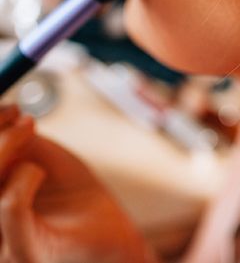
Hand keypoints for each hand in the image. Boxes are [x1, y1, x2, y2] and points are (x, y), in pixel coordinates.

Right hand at [0, 105, 155, 262]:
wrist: (111, 237)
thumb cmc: (74, 200)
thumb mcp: (39, 161)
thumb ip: (16, 144)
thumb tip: (6, 115)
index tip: (9, 108)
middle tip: (20, 117)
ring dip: (3, 150)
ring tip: (28, 132)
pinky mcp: (21, 253)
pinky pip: (8, 207)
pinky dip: (23, 179)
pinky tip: (38, 171)